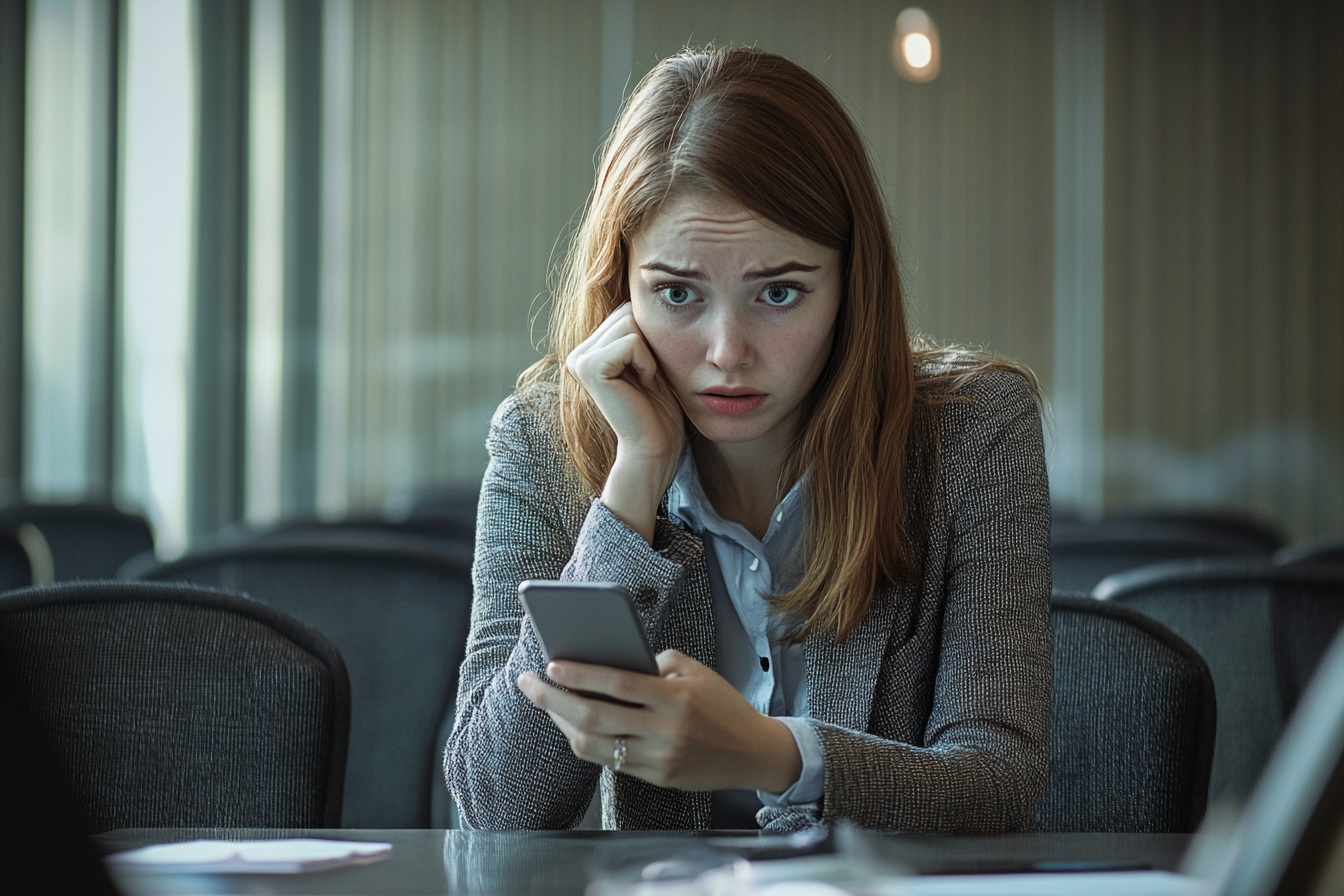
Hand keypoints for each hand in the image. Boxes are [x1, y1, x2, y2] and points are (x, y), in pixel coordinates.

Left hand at [516, 650, 802, 792]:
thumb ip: (655, 664)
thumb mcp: (696, 672)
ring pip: (593, 746)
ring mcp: (658, 759)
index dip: (580, 675)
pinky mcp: (656, 778)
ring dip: (561, 723)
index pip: (618, 684)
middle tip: (528, 683)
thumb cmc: (722, 704)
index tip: (550, 664)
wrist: (754, 752)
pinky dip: (584, 741)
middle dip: (552, 700)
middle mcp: (665, 731)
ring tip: (546, 702)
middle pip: (594, 718)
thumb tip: (608, 659)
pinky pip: (608, 760)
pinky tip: (571, 723)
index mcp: (676, 698)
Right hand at [566, 303, 684, 541]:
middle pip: (628, 312)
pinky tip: (642, 386)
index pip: (627, 311)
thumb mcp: (650, 361)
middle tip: (646, 378)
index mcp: (590, 350)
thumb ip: (641, 332)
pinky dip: (647, 363)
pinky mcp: (590, 367)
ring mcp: (580, 359)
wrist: (654, 448)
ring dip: (649, 354)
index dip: (649, 338)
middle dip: (649, 343)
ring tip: (643, 382)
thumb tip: (646, 295)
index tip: (647, 373)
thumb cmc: (659, 409)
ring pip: (630, 323)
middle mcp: (579, 352)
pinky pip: (632, 342)